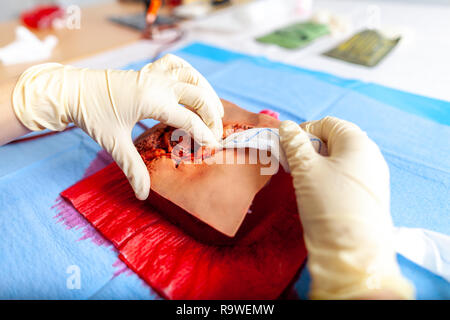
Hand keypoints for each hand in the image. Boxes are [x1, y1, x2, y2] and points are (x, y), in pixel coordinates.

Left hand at [12, 54, 223, 199]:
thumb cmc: (92, 114)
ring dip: (206, 92)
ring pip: (192, 76)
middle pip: (198, 96)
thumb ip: (132, 168)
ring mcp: (154, 74)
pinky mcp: (148, 71)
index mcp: (152, 100)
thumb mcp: (113, 142)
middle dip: (212, 115)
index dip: (204, 134)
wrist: (72, 90)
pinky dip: (189, 73)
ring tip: (214, 110)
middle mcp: (158, 83)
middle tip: (216, 133)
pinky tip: (193, 84)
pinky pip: (176, 64)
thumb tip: (143, 195)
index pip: (189, 119)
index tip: (213, 147)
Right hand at [279, 117, 413, 298]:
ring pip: (339, 160)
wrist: (353, 252)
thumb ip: (295, 143)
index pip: (327, 123)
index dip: (304, 131)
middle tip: (292, 164)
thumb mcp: (306, 169)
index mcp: (358, 141)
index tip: (287, 147)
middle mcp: (370, 154)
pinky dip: (329, 179)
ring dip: (317, 165)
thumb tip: (286, 125)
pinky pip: (346, 177)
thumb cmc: (329, 203)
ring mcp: (372, 176)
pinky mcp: (369, 196)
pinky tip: (318, 193)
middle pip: (334, 140)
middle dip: (310, 149)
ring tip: (302, 180)